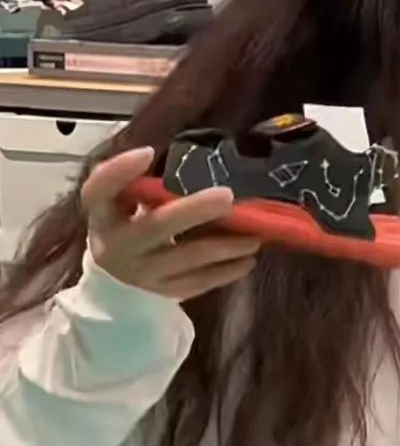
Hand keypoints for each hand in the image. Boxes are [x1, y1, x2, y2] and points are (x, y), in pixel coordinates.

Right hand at [82, 148, 260, 302]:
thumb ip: (142, 184)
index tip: (147, 152)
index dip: (120, 171)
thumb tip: (193, 164)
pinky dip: (225, 271)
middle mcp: (116, 246)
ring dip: (224, 245)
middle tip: (227, 196)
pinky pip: (198, 282)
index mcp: (102, 214)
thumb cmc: (125, 225)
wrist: (115, 280)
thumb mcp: (121, 203)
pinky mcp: (162, 293)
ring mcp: (140, 273)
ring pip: (187, 258)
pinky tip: (247, 260)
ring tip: (254, 236)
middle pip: (157, 226)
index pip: (99, 190)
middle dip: (194, 210)